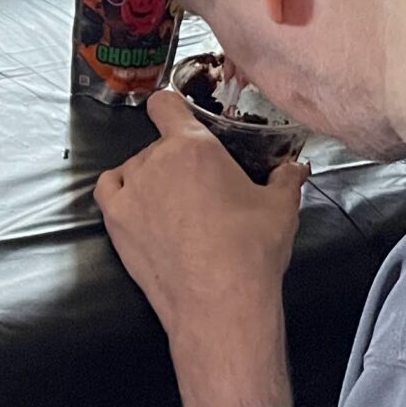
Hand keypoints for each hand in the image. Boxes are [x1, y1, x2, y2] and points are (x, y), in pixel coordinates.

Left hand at [96, 90, 305, 406]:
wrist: (219, 303)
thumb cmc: (250, 254)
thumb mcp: (280, 208)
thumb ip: (287, 178)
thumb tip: (296, 167)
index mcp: (193, 147)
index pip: (166, 104)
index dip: (171, 106)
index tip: (179, 115)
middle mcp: (155, 160)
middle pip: (158, 145)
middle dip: (177, 161)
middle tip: (199, 188)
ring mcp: (131, 190)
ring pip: (134, 168)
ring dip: (150, 179)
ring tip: (175, 207)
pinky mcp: (116, 220)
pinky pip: (109, 191)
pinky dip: (122, 193)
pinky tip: (141, 208)